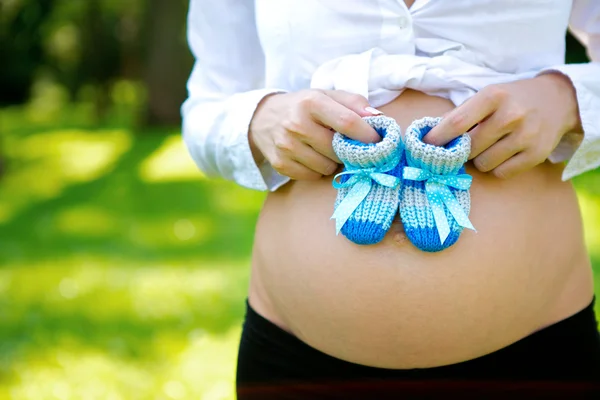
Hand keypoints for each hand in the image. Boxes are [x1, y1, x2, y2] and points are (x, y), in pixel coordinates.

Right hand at [249, 90, 381, 179]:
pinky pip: (313, 175)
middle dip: (348, 150)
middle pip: (338, 149)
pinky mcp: (281, 164)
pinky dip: (318, 169)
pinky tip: (312, 156)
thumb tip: (378, 119)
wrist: (263, 118)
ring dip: (333, 161)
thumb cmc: (303, 106)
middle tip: (347, 145)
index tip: (379, 141)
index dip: (367, 135)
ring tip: (326, 149)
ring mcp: (286, 146)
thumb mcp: (327, 96)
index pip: (347, 122)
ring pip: (327, 166)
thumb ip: (354, 103)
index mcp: (311, 102)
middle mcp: (297, 124)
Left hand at [424, 74, 581, 178]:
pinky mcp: (536, 154)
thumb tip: (430, 140)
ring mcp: (526, 136)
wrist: (558, 99)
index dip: (437, 138)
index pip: (456, 122)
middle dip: (460, 150)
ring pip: (483, 164)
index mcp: (493, 96)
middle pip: (468, 148)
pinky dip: (497, 167)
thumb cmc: (511, 99)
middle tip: (464, 145)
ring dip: (479, 159)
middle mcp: (510, 115)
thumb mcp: (487, 96)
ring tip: (489, 146)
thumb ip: (461, 115)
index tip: (424, 146)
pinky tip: (503, 153)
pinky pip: (501, 173)